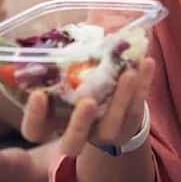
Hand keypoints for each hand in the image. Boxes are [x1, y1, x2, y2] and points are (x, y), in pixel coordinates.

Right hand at [21, 58, 155, 157]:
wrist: (108, 103)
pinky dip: (142, 84)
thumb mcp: (64, 78)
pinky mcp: (129, 125)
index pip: (34, 130)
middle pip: (73, 143)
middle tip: (88, 101)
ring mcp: (104, 133)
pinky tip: (146, 62)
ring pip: (111, 124)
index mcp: (53, 122)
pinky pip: (137, 108)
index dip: (34, 116)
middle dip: (79, 123)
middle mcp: (78, 133)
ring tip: (128, 73)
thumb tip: (57, 38)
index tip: (38, 95)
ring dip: (121, 98)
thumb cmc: (77, 85)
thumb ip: (59, 66)